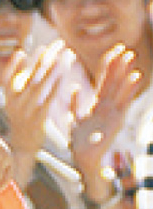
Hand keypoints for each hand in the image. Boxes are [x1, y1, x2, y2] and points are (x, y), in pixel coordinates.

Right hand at [2, 43, 61, 170]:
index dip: (15, 64)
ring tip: (64, 54)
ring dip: (53, 67)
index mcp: (8, 98)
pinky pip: (47, 98)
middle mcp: (14, 102)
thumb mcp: (13, 104)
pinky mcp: (38, 118)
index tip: (25, 51)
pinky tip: (63, 75)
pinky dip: (54, 86)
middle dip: (44, 57)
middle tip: (57, 44)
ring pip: (39, 83)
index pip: (8, 77)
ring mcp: (25, 110)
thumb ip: (18, 85)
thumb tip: (22, 62)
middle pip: (29, 75)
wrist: (21, 148)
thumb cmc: (21, 122)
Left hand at [68, 44, 141, 176]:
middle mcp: (107, 107)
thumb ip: (74, 104)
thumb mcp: (74, 118)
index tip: (114, 49)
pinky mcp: (116, 122)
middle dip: (119, 66)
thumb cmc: (80, 140)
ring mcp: (113, 114)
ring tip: (132, 60)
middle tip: (126, 49)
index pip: (103, 80)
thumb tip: (73, 88)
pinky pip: (123, 103)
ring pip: (120, 91)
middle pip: (114, 82)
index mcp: (97, 104)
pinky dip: (129, 91)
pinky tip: (136, 78)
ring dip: (126, 76)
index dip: (108, 65)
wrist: (83, 159)